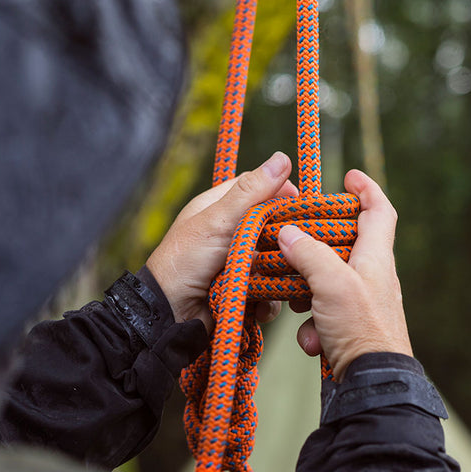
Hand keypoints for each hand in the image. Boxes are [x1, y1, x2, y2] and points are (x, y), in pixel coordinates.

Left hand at [147, 152, 297, 331]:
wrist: (171, 314)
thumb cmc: (186, 260)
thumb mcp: (219, 221)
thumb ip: (251, 192)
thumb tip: (282, 157)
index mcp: (218, 207)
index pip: (256, 188)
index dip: (279, 192)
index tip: (300, 201)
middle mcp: (229, 232)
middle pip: (270, 225)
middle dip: (282, 239)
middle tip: (294, 246)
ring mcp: (238, 262)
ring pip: (274, 259)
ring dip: (275, 272)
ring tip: (271, 279)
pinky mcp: (244, 288)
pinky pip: (269, 288)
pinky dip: (267, 298)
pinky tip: (260, 305)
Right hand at [278, 170, 412, 380]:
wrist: (371, 382)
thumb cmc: (360, 328)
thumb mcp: (331, 283)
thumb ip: (308, 253)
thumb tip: (287, 232)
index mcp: (376, 258)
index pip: (380, 211)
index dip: (366, 189)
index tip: (348, 176)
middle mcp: (372, 277)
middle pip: (344, 245)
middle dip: (315, 246)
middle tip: (294, 244)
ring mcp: (361, 304)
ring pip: (326, 283)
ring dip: (307, 292)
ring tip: (298, 304)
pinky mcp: (349, 329)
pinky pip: (323, 316)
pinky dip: (312, 326)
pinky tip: (311, 340)